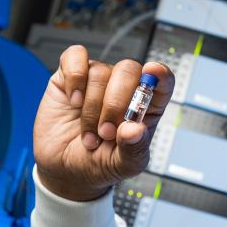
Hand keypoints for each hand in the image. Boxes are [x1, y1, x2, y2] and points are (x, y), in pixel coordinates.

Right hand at [33, 45, 173, 200]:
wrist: (64, 169)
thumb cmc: (98, 164)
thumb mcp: (122, 166)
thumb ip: (133, 150)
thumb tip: (135, 130)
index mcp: (145, 107)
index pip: (162, 81)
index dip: (160, 74)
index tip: (153, 72)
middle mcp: (123, 89)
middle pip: (129, 71)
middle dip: (116, 103)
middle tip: (107, 133)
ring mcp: (97, 80)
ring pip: (100, 72)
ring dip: (92, 108)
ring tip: (88, 134)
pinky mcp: (70, 75)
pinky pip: (75, 57)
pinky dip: (75, 78)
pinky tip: (74, 101)